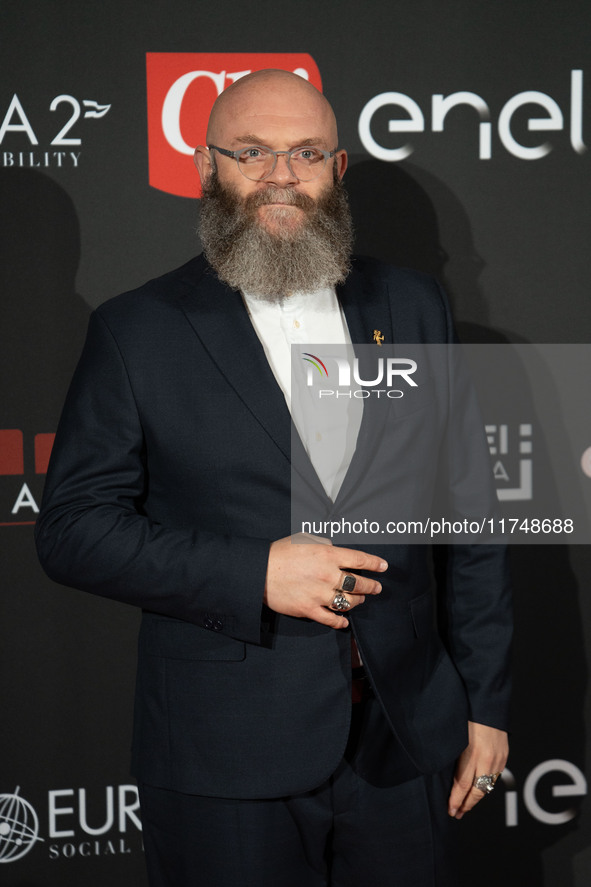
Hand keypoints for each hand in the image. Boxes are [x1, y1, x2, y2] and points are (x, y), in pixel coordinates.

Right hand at [264, 533, 386, 628]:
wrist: (259, 571)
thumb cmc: (279, 552)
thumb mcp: (304, 538)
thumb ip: (323, 543)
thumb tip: (334, 548)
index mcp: (328, 555)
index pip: (360, 560)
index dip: (375, 564)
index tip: (383, 567)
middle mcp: (328, 575)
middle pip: (358, 584)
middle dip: (371, 586)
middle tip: (376, 588)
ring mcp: (319, 594)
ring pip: (348, 602)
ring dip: (357, 602)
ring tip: (360, 601)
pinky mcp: (309, 609)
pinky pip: (331, 619)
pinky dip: (340, 621)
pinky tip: (344, 621)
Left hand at [448, 721, 508, 818]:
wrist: (487, 701)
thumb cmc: (466, 713)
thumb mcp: (455, 734)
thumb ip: (453, 754)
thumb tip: (445, 774)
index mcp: (472, 752)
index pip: (463, 784)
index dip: (456, 800)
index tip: (450, 810)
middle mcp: (487, 758)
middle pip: (477, 790)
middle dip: (466, 804)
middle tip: (457, 814)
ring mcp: (498, 758)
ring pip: (487, 786)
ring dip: (476, 797)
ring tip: (466, 805)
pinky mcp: (504, 756)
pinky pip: (494, 777)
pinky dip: (485, 786)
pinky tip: (479, 790)